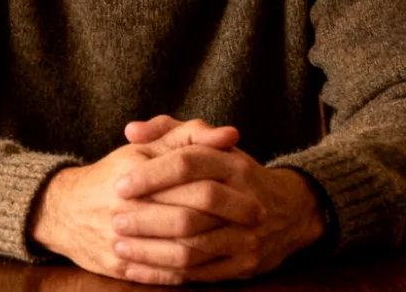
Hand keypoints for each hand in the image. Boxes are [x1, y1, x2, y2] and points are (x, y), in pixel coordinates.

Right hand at [29, 123, 262, 283]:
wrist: (63, 210)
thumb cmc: (113, 174)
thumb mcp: (145, 149)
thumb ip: (187, 137)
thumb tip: (230, 135)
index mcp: (136, 173)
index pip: (189, 179)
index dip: (225, 187)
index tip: (255, 193)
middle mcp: (127, 207)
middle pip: (188, 218)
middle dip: (227, 220)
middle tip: (257, 219)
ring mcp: (122, 240)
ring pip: (179, 250)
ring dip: (215, 250)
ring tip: (241, 244)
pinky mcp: (120, 266)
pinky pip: (163, 272)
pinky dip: (192, 271)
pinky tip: (213, 264)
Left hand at [112, 144, 325, 283]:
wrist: (291, 210)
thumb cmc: (234, 173)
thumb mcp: (208, 144)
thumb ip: (168, 130)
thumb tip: (131, 130)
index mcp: (233, 165)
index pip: (188, 164)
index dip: (151, 175)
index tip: (119, 185)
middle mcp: (244, 200)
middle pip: (191, 212)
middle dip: (148, 218)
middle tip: (115, 219)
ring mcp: (247, 237)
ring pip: (193, 248)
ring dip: (151, 251)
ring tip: (119, 245)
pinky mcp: (244, 266)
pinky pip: (198, 274)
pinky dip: (164, 273)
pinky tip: (136, 268)